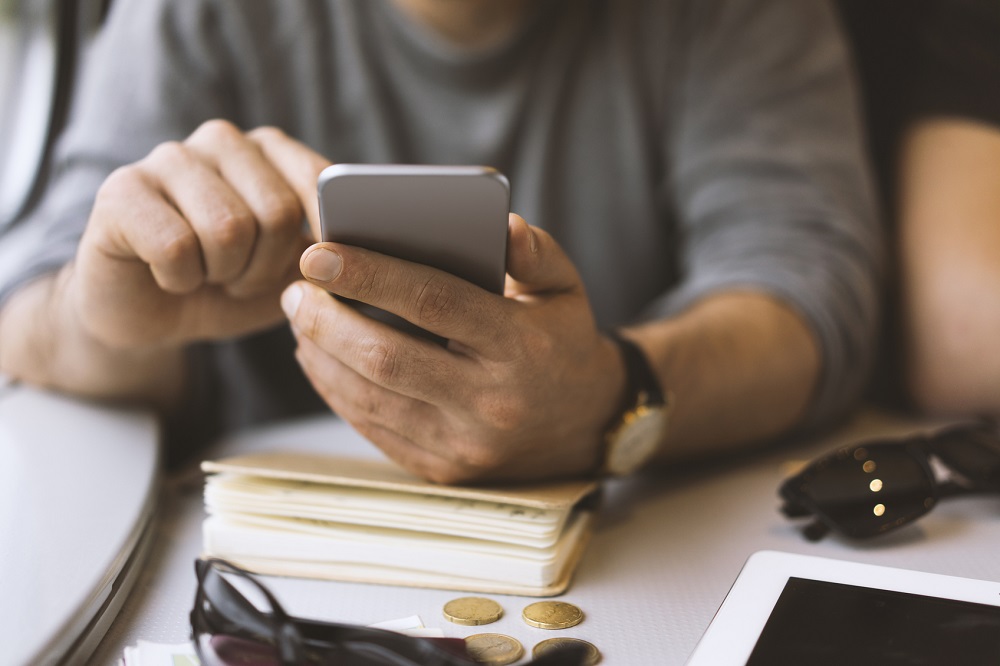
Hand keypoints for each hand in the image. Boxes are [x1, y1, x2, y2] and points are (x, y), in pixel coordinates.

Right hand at [71, 120, 330, 349]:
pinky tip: (169, 275)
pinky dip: (180, 281)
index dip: (328, 234)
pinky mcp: (120, 189)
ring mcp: (168, 158)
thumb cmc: (230, 288)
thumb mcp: (292, 274)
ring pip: (227, 229)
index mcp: (270, 149)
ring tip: (208, 274)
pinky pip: (176, 248)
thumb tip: (361, 246)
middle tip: (240, 279)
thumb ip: (329, 253)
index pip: (319, 179)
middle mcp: (221, 140)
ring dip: (223, 276)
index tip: (325, 269)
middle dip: (265, 268)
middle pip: (276, 211)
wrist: (151, 316)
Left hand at [282, 214, 623, 483]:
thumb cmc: (562, 340)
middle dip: (327, 320)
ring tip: (300, 317)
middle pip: (387, 358)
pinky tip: (319, 358)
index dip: (370, 275)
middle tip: (295, 289)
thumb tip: (503, 226)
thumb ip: (537, 253)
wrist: (584, 426)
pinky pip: (373, 429)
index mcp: (521, 346)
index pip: (435, 302)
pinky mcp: (443, 469)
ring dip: (321, 355)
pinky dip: (336, 391)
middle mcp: (492, 402)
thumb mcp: (566, 288)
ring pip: (370, 398)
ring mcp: (465, 444)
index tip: (318, 253)